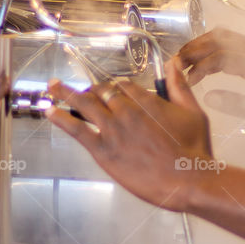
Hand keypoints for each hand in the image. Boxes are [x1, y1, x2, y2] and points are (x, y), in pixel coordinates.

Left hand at [46, 58, 213, 211]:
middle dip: (90, 89)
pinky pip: (76, 129)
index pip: (123, 85)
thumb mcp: (193, 112)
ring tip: (52, 86)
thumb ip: (179, 86)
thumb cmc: (194, 150)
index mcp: (146, 100)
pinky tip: (50, 111)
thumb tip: (173, 64)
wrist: (188, 179)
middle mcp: (126, 110)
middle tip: (80, 89)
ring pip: (84, 104)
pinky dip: (61, 118)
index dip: (115, 87)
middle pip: (101, 91)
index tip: (111, 89)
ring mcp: (112, 129)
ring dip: (65, 93)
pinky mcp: (103, 150)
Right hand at [176, 28, 244, 130]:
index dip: (198, 68)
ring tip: (184, 61)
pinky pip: (227, 39)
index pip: (219, 57)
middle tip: (175, 66)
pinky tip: (201, 59)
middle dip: (192, 50)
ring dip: (199, 45)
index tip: (186, 80)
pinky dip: (210, 45)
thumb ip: (234, 104)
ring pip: (220, 35)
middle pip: (216, 39)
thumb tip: (208, 96)